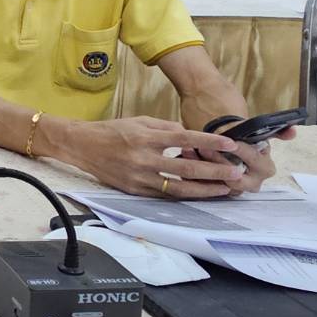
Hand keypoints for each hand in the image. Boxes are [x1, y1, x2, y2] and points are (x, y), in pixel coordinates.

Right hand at [64, 116, 245, 198]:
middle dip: (215, 172)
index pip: (184, 140)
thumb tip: (191, 137)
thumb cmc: (112, 130)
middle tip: (236, 173)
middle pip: (186, 169)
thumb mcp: (140, 121)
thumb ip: (166, 127)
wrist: (81, 146)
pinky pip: (165, 195)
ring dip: (205, 189)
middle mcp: (143, 159)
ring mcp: (139, 178)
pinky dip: (184, 195)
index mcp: (145, 138)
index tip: (230, 145)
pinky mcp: (135, 191)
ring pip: (179, 187)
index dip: (209, 143)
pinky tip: (200, 193)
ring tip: (224, 188)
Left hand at [187, 123, 296, 193]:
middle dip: (219, 163)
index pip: (253, 161)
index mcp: (265, 167)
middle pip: (236, 179)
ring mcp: (233, 188)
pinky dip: (192, 175)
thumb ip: (276, 132)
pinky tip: (183, 159)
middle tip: (204, 149)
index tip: (228, 141)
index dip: (240, 151)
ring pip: (218, 185)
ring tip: (188, 151)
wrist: (224, 144)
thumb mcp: (257, 133)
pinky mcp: (216, 190)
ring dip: (202, 169)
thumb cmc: (240, 137)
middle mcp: (252, 182)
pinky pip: (203, 187)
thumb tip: (293, 131)